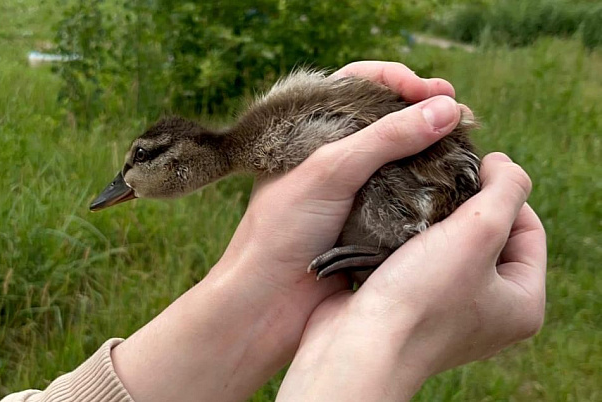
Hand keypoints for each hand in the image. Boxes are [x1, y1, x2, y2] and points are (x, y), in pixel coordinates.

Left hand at [219, 61, 461, 289]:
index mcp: (312, 130)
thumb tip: (446, 109)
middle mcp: (333, 154)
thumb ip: (386, 137)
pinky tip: (452, 185)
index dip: (397, 80)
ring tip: (465, 147)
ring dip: (433, 150)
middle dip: (424, 112)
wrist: (268, 301)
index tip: (432, 89)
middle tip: (462, 115)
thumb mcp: (330, 171)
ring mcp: (353, 188)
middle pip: (388, 118)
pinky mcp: (369, 220)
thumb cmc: (282, 229)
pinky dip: (430, 187)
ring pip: (402, 157)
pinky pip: (406, 194)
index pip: (358, 84)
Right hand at [277, 153, 546, 400]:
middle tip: (440, 183)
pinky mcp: (411, 306)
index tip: (472, 166)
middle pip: (490, 237)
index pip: (529, 229)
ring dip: (433, 220)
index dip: (504, 191)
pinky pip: (420, 261)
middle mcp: (489, 312)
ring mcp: (448, 312)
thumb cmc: (420, 296)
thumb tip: (505, 166)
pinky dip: (409, 240)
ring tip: (415, 200)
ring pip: (450, 247)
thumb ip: (506, 189)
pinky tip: (394, 223)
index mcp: (521, 303)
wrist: (357, 345)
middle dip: (465, 205)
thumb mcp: (479, 231)